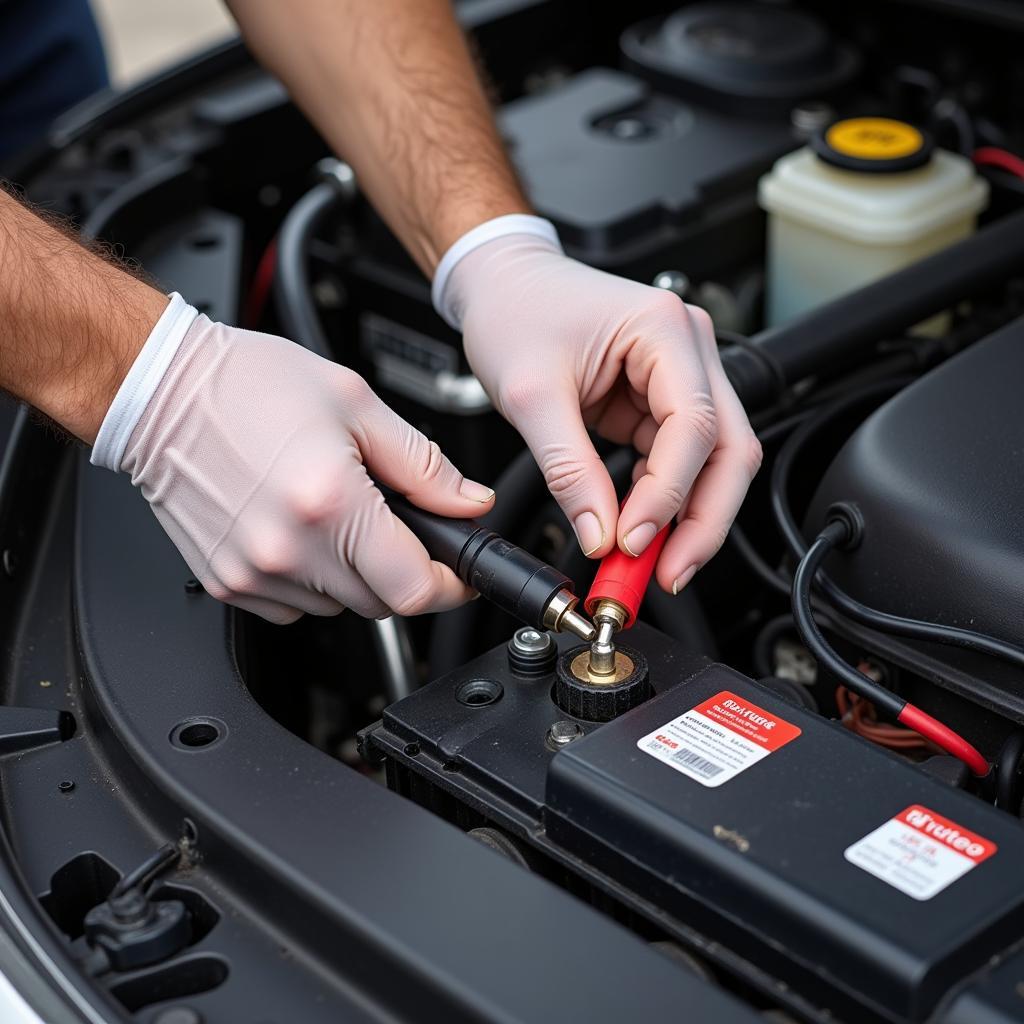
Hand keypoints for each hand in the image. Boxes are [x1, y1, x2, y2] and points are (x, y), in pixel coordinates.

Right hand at [99, 301, 494, 622]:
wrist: (160, 391)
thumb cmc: (247, 386)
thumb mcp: (356, 406)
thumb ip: (424, 465)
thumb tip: (468, 503)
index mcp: (330, 502)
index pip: (413, 588)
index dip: (448, 586)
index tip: (456, 574)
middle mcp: (289, 548)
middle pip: (380, 603)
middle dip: (401, 570)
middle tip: (388, 522)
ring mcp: (253, 572)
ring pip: (338, 607)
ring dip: (354, 574)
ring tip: (333, 514)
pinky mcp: (226, 584)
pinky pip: (294, 606)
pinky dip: (311, 580)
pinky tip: (298, 530)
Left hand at [441, 225, 760, 594]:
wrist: (503, 286)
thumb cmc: (515, 310)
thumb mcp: (531, 395)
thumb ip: (568, 470)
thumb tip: (599, 532)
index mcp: (664, 329)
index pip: (693, 425)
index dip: (668, 494)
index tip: (631, 541)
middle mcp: (688, 349)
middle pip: (727, 449)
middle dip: (702, 521)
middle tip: (668, 574)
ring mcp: (681, 375)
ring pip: (713, 462)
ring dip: (688, 518)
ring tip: (651, 565)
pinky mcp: (660, 401)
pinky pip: (680, 461)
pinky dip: (663, 502)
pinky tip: (640, 530)